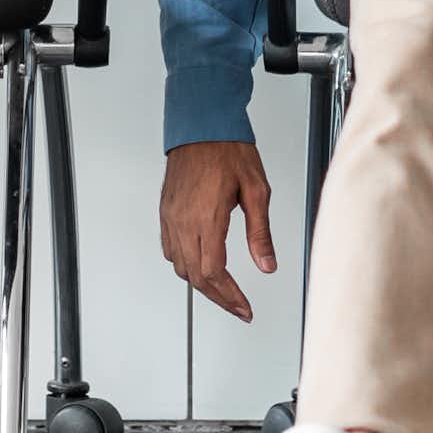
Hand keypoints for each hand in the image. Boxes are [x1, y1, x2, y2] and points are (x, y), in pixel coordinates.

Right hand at [159, 138, 276, 320]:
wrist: (201, 124)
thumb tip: (267, 264)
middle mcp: (184, 221)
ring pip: (180, 266)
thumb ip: (260, 233)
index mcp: (207, 218)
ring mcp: (171, 217)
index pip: (214, 273)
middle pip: (196, 277)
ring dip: (201, 284)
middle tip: (238, 308)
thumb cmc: (228, 148)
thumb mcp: (257, 190)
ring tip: (223, 292)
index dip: (230, 297)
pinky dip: (185, 265)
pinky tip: (200, 266)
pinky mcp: (166, 211)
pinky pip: (170, 250)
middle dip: (219, 298)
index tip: (244, 308)